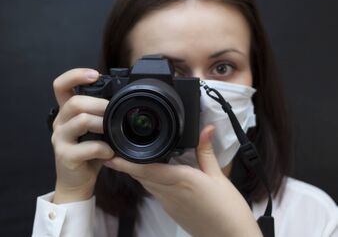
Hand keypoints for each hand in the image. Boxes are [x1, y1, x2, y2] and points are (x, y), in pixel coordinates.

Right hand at [51, 68, 113, 203]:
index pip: (61, 85)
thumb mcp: (94, 129)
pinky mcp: (65, 156)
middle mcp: (60, 122)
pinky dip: (103, 148)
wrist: (76, 183)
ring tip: (112, 131)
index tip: (95, 74)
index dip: (76, 75)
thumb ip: (100, 114)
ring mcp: (60, 139)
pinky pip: (87, 147)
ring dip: (102, 123)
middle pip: (75, 102)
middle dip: (99, 104)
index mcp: (66, 112)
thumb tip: (122, 98)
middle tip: (113, 111)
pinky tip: (110, 152)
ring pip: (81, 120)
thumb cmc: (88, 153)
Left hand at [103, 126, 261, 236]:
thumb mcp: (218, 176)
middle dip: (127, 164)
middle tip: (115, 150)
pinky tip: (153, 172)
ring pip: (146, 184)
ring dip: (137, 171)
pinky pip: (154, 192)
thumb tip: (206, 129)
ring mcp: (169, 203)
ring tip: (130, 156)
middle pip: (141, 176)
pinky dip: (149, 180)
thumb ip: (207, 151)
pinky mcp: (171, 210)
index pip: (147, 170)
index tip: (111, 155)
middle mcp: (170, 193)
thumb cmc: (227, 209)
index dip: (126, 163)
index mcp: (181, 180)